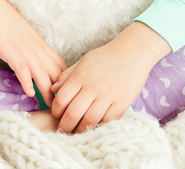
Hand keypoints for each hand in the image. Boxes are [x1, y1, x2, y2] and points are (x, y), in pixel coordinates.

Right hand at [0, 0, 66, 106]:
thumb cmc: (5, 22)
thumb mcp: (24, 37)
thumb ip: (32, 50)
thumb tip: (37, 65)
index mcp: (41, 45)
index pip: (61, 66)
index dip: (66, 83)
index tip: (67, 97)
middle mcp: (36, 48)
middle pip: (55, 73)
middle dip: (61, 92)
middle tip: (63, 109)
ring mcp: (25, 50)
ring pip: (42, 73)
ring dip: (47, 92)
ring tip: (51, 108)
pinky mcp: (11, 50)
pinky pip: (22, 68)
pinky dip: (27, 81)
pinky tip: (29, 93)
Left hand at [50, 22, 170, 132]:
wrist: (132, 52)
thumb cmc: (106, 57)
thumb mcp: (84, 61)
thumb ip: (67, 75)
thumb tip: (52, 90)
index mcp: (81, 75)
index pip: (61, 99)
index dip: (55, 111)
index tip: (56, 115)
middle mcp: (93, 86)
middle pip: (73, 113)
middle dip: (64, 126)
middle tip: (63, 130)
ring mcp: (108, 96)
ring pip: (89, 121)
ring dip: (80, 130)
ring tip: (77, 132)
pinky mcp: (121, 103)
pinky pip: (106, 121)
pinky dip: (98, 127)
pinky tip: (94, 127)